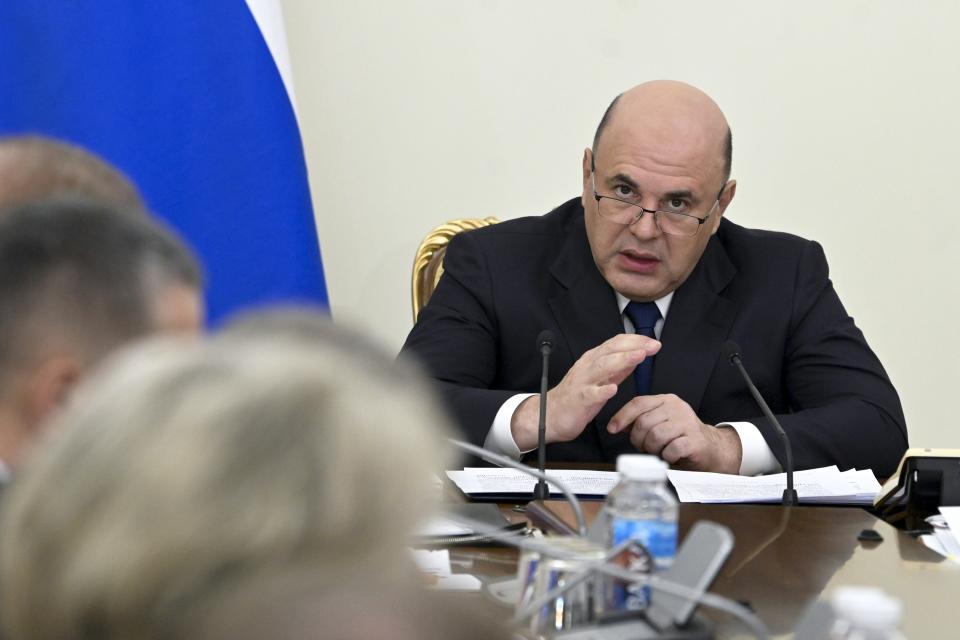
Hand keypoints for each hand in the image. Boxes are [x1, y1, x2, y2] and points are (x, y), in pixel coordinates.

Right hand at [511, 333, 660, 450]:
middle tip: (652, 346)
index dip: (635, 341)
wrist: (549, 415)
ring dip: (621, 360)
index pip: (615, 343)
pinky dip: (602, 391)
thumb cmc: (576, 397)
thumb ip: (618, 368)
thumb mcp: (600, 378)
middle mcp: (587, 366)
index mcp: (593, 360)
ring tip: (639, 357)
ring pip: (602, 367)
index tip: (653, 343)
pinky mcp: (578, 399)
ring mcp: (582, 382)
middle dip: (633, 346)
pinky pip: (590, 394)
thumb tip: (636, 357)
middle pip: (610, 350)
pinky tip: (613, 389)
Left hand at [607, 394, 742, 473]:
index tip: (612, 428)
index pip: (638, 403)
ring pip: (655, 436)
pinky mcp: (694, 440)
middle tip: (644, 447)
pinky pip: (670, 449)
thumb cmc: (681, 436)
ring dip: (652, 448)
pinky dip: (666, 456)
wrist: (711, 448)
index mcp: (666, 400)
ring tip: (659, 451)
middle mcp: (677, 408)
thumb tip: (617, 425)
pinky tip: (670, 455)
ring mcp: (687, 423)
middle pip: (644, 422)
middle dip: (638, 439)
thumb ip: (639, 421)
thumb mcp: (659, 423)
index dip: (622, 416)